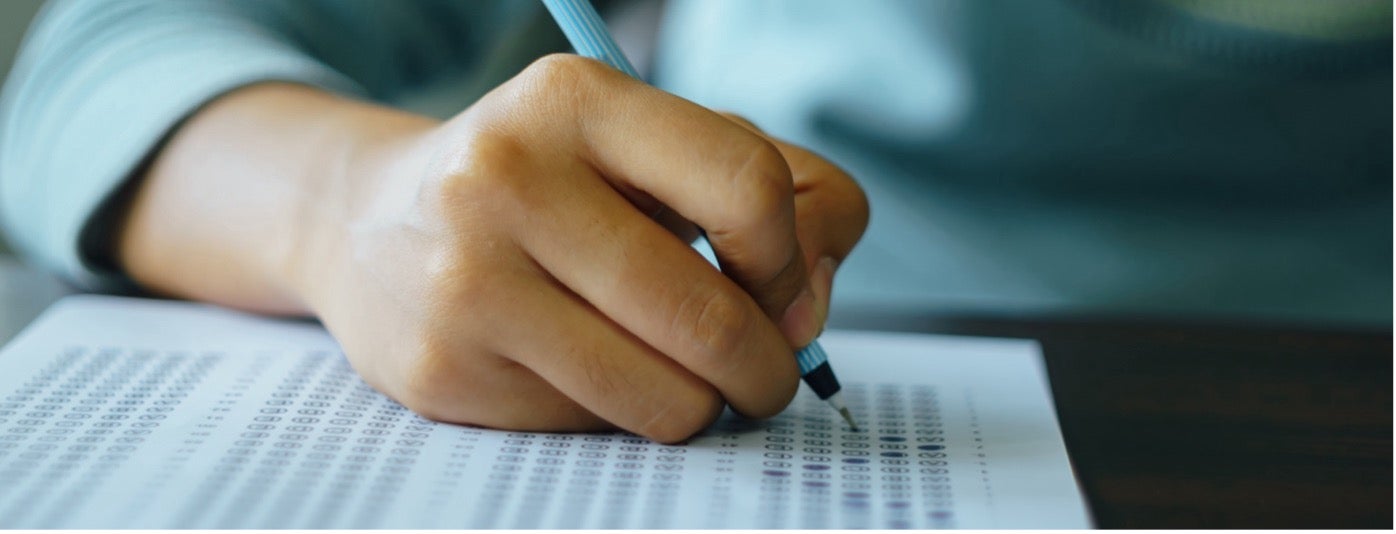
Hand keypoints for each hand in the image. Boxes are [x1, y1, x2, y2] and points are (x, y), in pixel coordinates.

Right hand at [120, 55, 867, 441]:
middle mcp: (507, 177)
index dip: (792, 258)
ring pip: (662, 394)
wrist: (369, 223)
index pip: (746, 184)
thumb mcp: (651, 148)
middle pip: (708, 313)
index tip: (785, 291)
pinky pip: (594, 426)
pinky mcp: (442, 369)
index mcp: (576, 99)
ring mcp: (465, 279)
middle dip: (766, 367)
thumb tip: (808, 309)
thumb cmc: (550, 185)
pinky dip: (624, 414)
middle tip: (766, 376)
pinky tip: (592, 371)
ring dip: (705, 405)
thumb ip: (774, 193)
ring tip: (692, 382)